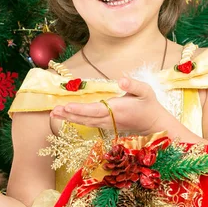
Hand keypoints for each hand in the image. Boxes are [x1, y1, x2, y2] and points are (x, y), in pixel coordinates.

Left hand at [50, 77, 167, 135]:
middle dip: (69, 114)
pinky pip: (88, 123)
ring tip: (55, 113)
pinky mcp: (106, 126)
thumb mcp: (146, 92)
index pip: (95, 110)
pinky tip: (67, 116)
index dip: (80, 109)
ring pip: (85, 122)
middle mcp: (109, 119)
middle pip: (85, 118)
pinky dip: (76, 120)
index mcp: (116, 109)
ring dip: (69, 117)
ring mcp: (107, 124)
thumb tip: (122, 80)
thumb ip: (134, 86)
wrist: (154, 124)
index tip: (67, 106)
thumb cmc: (149, 105)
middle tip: (53, 110)